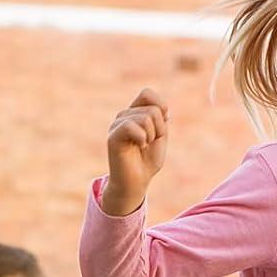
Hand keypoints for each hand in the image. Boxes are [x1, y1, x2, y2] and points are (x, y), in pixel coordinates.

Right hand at [102, 88, 169, 216]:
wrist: (136, 182)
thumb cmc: (147, 162)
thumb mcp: (160, 137)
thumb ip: (161, 120)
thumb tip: (162, 107)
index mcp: (134, 113)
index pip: (147, 93)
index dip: (161, 105)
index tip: (163, 125)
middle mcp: (124, 115)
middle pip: (152, 109)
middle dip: (160, 128)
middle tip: (151, 143)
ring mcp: (117, 124)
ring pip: (145, 118)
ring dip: (152, 135)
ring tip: (144, 146)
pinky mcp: (113, 136)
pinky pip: (130, 126)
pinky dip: (142, 137)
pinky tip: (140, 146)